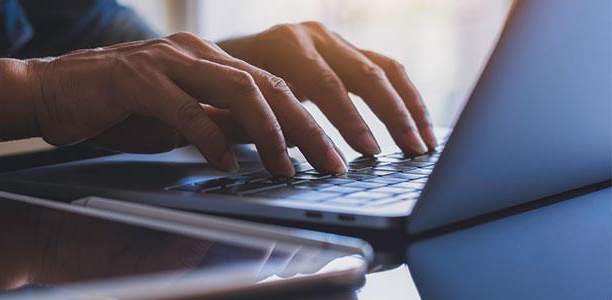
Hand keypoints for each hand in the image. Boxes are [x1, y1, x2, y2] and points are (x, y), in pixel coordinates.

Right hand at [26, 32, 346, 175]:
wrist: (47, 91)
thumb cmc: (112, 107)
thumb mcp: (177, 118)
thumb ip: (218, 122)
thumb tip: (263, 140)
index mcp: (206, 58)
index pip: (272, 86)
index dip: (308, 121)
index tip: (332, 154)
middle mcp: (192, 53)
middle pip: (266, 85)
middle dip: (306, 127)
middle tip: (332, 163)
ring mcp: (165, 62)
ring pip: (236, 89)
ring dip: (269, 131)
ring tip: (287, 166)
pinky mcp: (135, 79)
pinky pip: (184, 108)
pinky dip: (210, 136)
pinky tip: (227, 161)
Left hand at [219, 21, 436, 155]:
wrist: (221, 60)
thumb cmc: (224, 89)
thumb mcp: (233, 104)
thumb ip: (261, 123)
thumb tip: (294, 154)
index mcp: (283, 44)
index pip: (325, 84)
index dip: (349, 121)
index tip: (366, 153)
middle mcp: (313, 36)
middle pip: (364, 73)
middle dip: (391, 116)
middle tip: (409, 152)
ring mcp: (333, 40)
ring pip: (385, 69)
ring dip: (409, 109)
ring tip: (425, 146)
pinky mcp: (347, 51)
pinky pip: (387, 71)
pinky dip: (406, 101)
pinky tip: (420, 129)